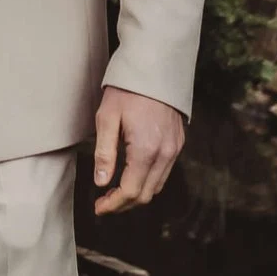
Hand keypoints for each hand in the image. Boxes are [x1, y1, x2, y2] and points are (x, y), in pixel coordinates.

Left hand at [91, 87, 183, 216]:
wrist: (155, 67)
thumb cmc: (127, 90)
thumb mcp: (107, 119)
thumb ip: (105, 153)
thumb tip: (101, 183)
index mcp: (146, 150)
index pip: (130, 192)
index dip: (113, 204)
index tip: (98, 208)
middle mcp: (165, 153)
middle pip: (145, 194)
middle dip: (123, 204)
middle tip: (104, 202)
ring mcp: (174, 149)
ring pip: (157, 186)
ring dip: (136, 194)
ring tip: (115, 191)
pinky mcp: (178, 142)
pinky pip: (164, 172)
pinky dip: (148, 181)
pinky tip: (133, 175)